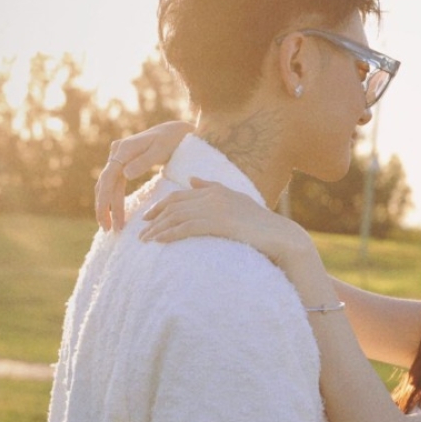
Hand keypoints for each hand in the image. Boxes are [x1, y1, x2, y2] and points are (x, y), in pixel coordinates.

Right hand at [95, 121, 191, 231]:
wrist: (177, 130)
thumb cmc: (172, 139)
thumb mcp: (162, 149)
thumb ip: (144, 161)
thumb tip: (125, 175)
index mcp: (124, 149)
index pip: (109, 179)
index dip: (107, 202)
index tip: (111, 221)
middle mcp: (117, 152)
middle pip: (104, 183)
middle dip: (104, 208)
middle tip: (108, 229)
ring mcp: (118, 157)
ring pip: (107, 184)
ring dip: (107, 205)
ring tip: (110, 226)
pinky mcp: (123, 162)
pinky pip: (114, 183)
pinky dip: (112, 198)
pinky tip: (114, 212)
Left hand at [140, 178, 318, 275]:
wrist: (280, 236)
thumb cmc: (260, 223)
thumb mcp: (236, 200)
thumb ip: (212, 188)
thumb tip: (192, 179)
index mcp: (216, 190)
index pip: (180, 195)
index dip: (161, 206)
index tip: (148, 217)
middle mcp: (213, 195)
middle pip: (174, 205)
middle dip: (154, 218)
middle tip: (140, 232)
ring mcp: (216, 209)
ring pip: (177, 217)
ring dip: (158, 229)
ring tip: (144, 241)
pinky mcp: (219, 223)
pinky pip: (186, 228)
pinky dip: (170, 234)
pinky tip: (159, 242)